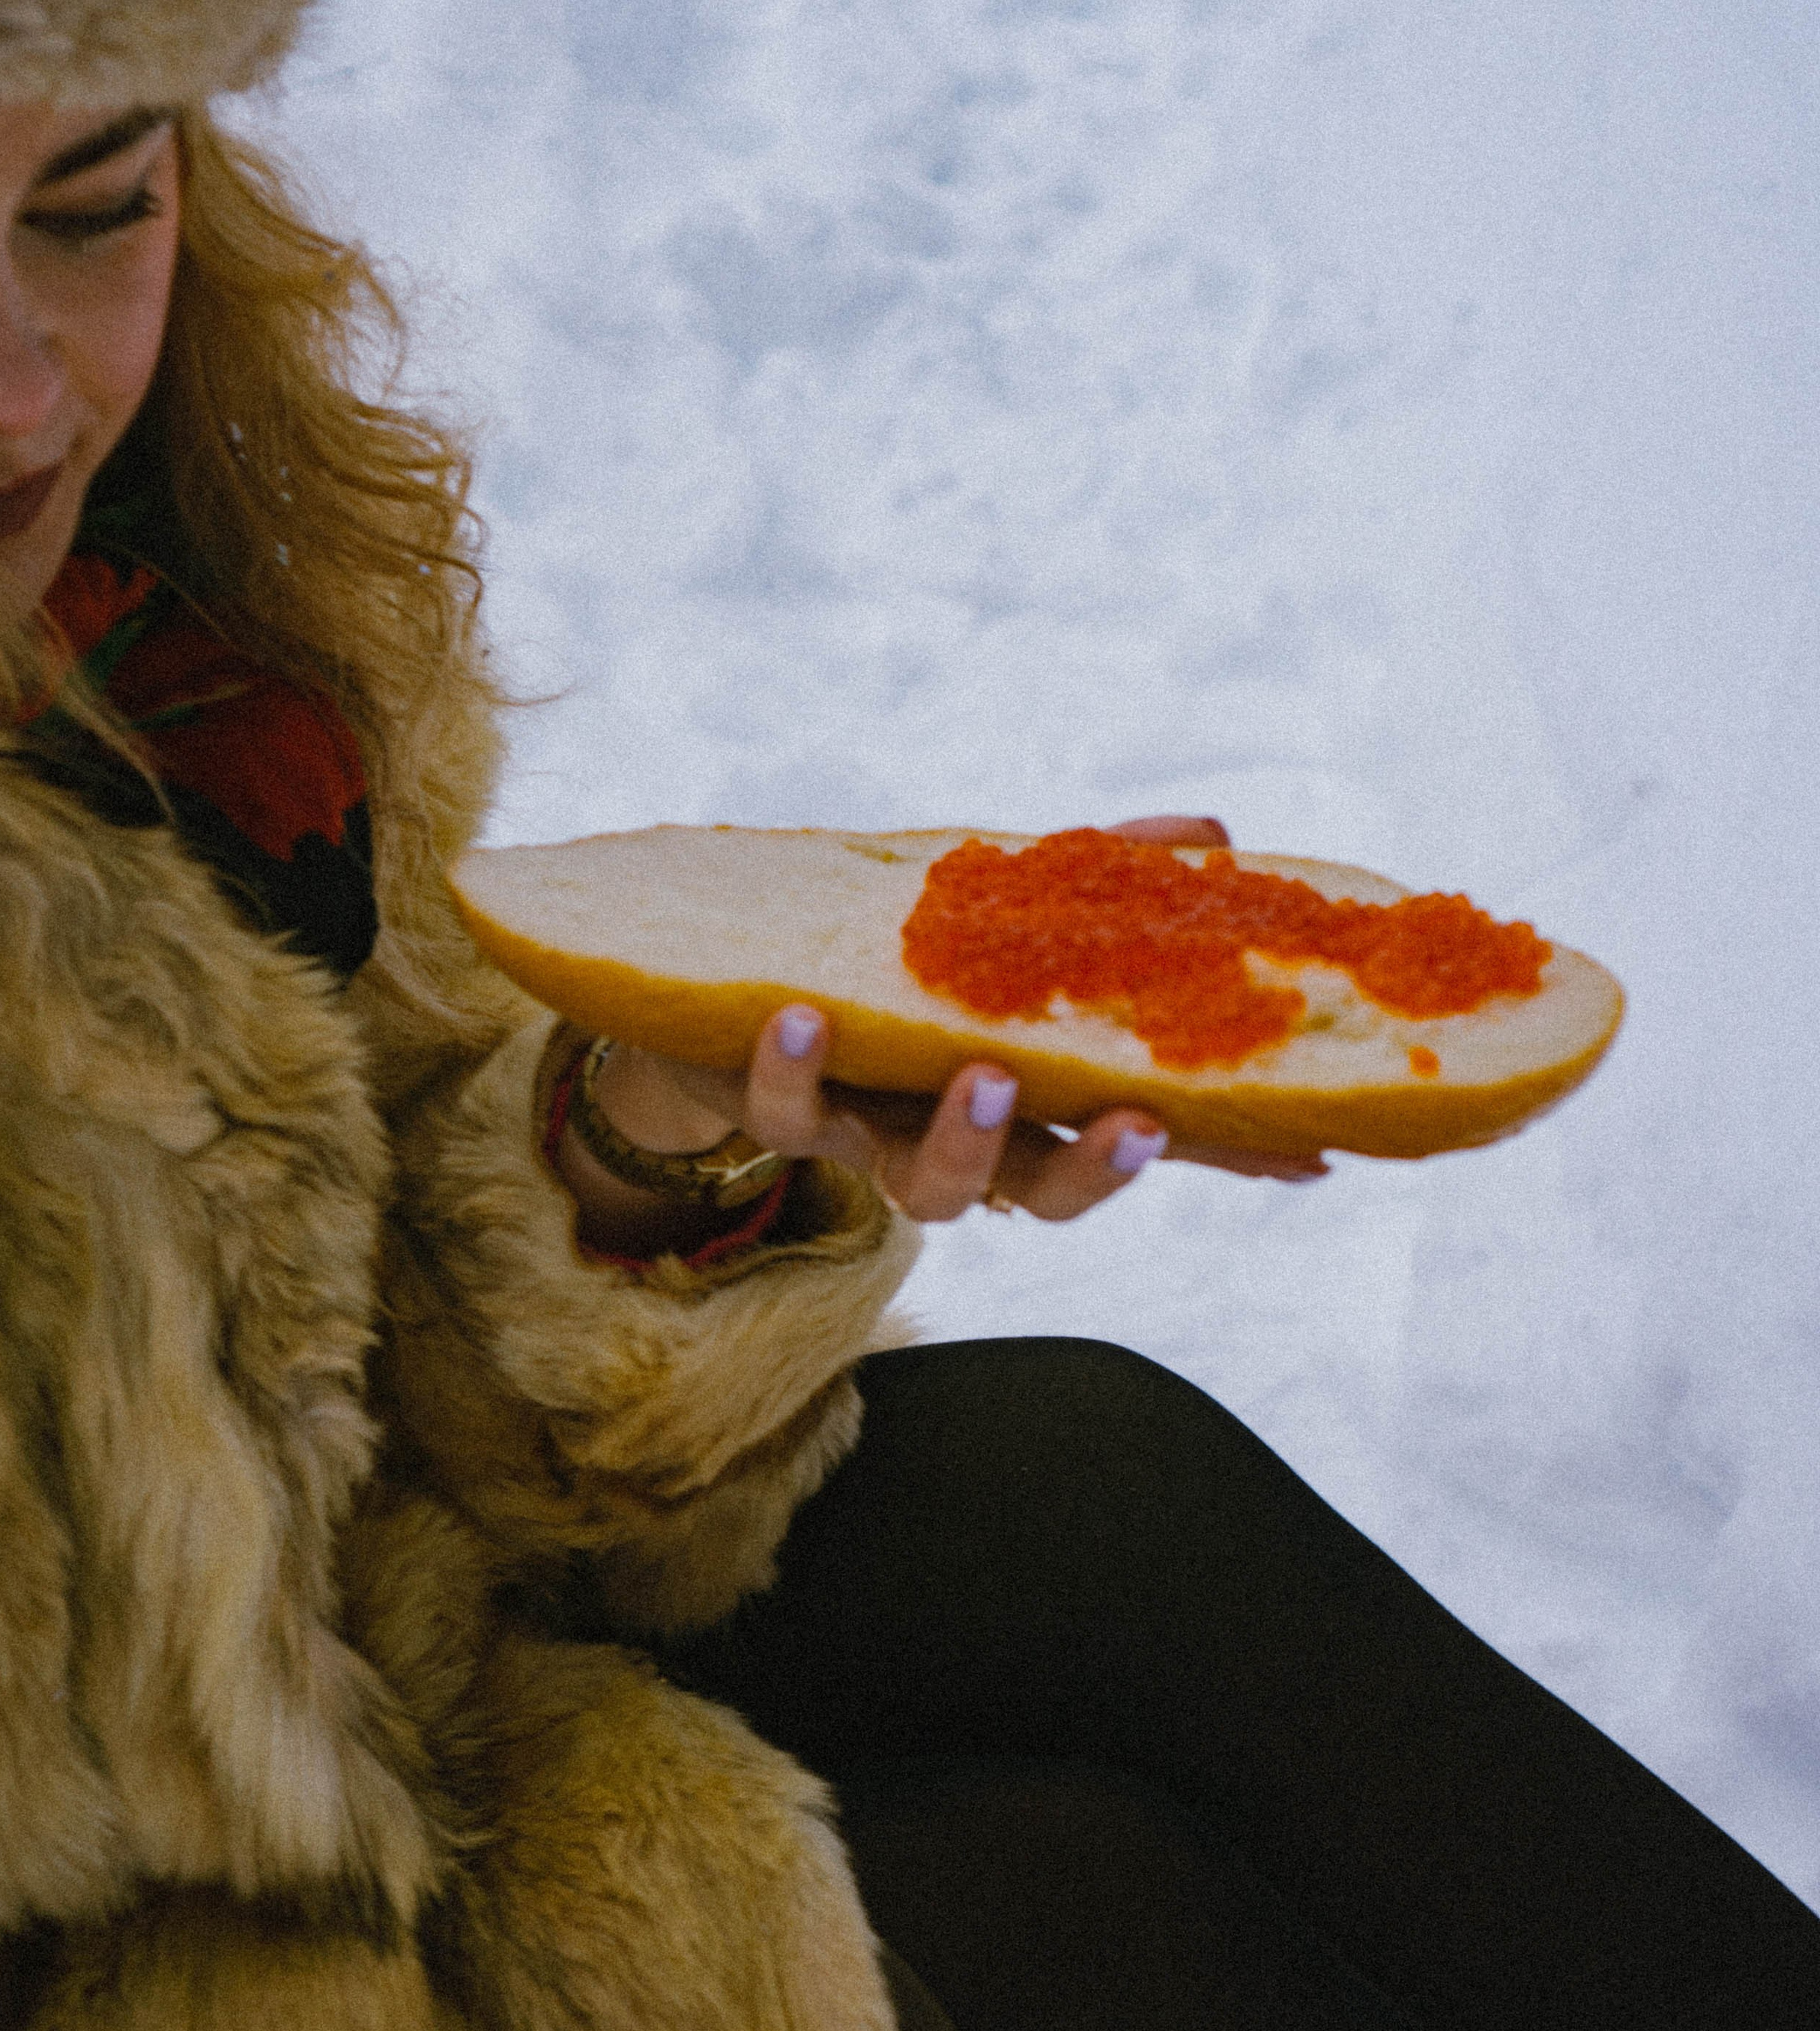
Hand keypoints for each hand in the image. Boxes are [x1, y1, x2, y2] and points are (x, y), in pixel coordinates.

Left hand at [577, 810, 1322, 1236]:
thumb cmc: (888, 953)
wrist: (723, 988)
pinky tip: (801, 1014)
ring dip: (958, 1140)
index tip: (1306, 1155)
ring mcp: (871, 1131)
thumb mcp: (999, 900)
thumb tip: (1216, 835)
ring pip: (925, 1188)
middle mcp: (957, 1134)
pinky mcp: (784, 1108)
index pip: (1136, 1131)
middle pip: (1040, 1195)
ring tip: (976, 1074)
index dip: (1221, 1155)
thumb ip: (1102, 873)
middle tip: (1125, 1120)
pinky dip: (792, 1068)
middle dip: (1090, 1171)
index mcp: (1028, 1094)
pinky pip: (786, 1111)